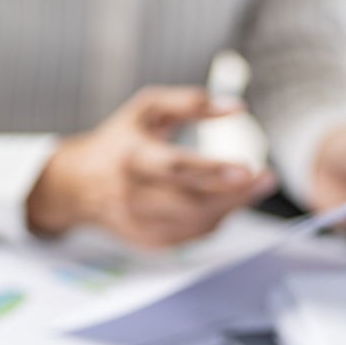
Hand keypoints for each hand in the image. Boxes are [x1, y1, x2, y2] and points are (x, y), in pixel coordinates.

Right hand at [27, 86, 275, 247]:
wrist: (78, 184)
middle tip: (267, 179)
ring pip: (195, 224)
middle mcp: (132, 194)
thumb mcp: (147, 109)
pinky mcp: (146, 242)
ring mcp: (138, 223)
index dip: (213, 170)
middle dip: (235, 195)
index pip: (176, 167)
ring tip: (254, 186)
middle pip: (191, 202)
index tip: (248, 169)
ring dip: (231, 208)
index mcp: (130, 156)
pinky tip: (225, 202)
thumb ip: (190, 102)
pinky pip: (192, 236)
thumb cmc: (121, 139)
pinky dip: (214, 220)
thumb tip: (238, 108)